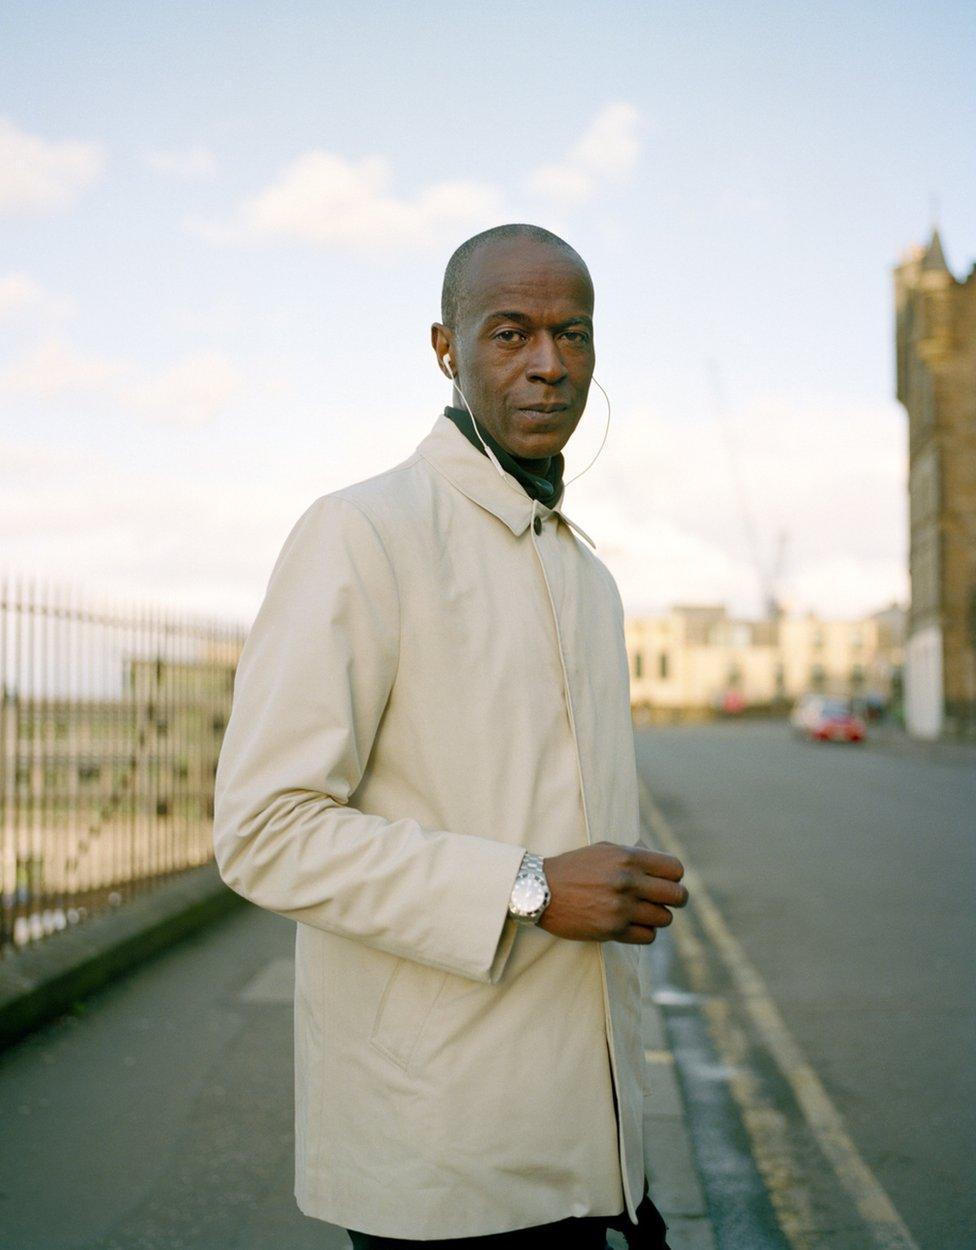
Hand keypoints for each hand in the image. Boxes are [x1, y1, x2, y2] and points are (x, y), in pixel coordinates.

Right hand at [538, 842, 687, 944]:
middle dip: (673, 899)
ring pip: (665, 918)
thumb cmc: (573, 868)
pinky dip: (643, 932)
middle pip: (678, 896)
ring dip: (655, 917)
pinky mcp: (612, 930)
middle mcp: (628, 881)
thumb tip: (661, 864)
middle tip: (660, 901)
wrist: (539, 890)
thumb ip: (634, 854)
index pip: (675, 869)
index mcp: (627, 857)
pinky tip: (630, 925)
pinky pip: (648, 936)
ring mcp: (621, 907)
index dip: (673, 877)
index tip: (664, 882)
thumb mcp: (603, 850)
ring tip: (640, 913)